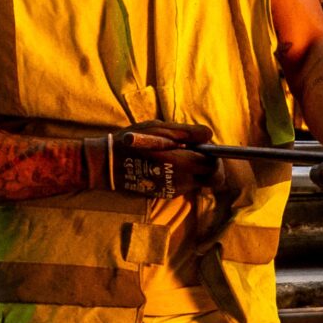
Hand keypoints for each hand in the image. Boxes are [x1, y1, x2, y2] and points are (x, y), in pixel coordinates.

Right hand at [84, 120, 216, 198]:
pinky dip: (183, 175)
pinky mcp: (166, 194)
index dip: (215, 155)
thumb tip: (209, 135)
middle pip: (211, 177)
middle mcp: (181, 181)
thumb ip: (186, 132)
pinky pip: (185, 185)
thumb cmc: (132, 142)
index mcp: (181, 163)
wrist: (106, 165)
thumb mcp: (157, 128)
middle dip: (210, 165)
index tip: (206, 147)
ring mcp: (173, 190)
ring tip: (176, 155)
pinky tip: (167, 164)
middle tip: (197, 152)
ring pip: (198, 181)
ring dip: (195, 169)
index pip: (214, 165)